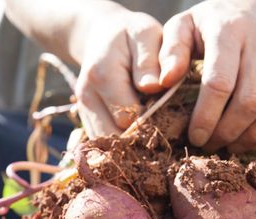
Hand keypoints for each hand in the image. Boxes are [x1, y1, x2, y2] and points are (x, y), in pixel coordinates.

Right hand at [75, 9, 163, 136]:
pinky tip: (140, 135)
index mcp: (102, 75)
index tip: (171, 113)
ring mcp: (83, 111)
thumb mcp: (145, 34)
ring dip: (131, 146)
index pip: (128, 116)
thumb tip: (154, 87)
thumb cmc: (131, 35)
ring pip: (107, 146)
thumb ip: (149, 60)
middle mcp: (87, 97)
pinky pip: (103, 144)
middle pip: (116, 137)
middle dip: (142, 138)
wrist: (102, 37)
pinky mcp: (86, 120)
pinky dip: (122, 145)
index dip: (153, 120)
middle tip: (166, 129)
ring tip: (153, 135)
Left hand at [158, 0, 255, 151]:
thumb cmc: (210, 24)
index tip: (195, 137)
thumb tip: (162, 82)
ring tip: (237, 144)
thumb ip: (169, 53)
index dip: (206, 117)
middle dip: (230, 131)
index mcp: (228, 30)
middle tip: (213, 145)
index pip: (219, 83)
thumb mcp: (181, 28)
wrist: (254, 1)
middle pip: (251, 99)